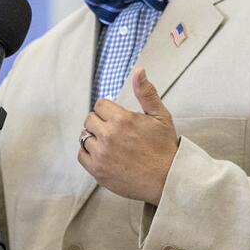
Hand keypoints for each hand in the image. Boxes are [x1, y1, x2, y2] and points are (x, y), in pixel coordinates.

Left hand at [78, 67, 177, 204]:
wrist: (167, 179)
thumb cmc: (164, 148)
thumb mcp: (160, 116)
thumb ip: (146, 92)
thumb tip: (139, 71)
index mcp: (122, 120)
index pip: (100, 105)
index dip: (109, 110)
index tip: (117, 119)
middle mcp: (108, 136)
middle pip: (89, 119)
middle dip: (100, 122)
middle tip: (115, 131)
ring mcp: (101, 154)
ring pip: (84, 137)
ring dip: (94, 138)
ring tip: (110, 144)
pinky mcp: (98, 171)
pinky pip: (81, 155)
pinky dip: (89, 153)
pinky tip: (103, 154)